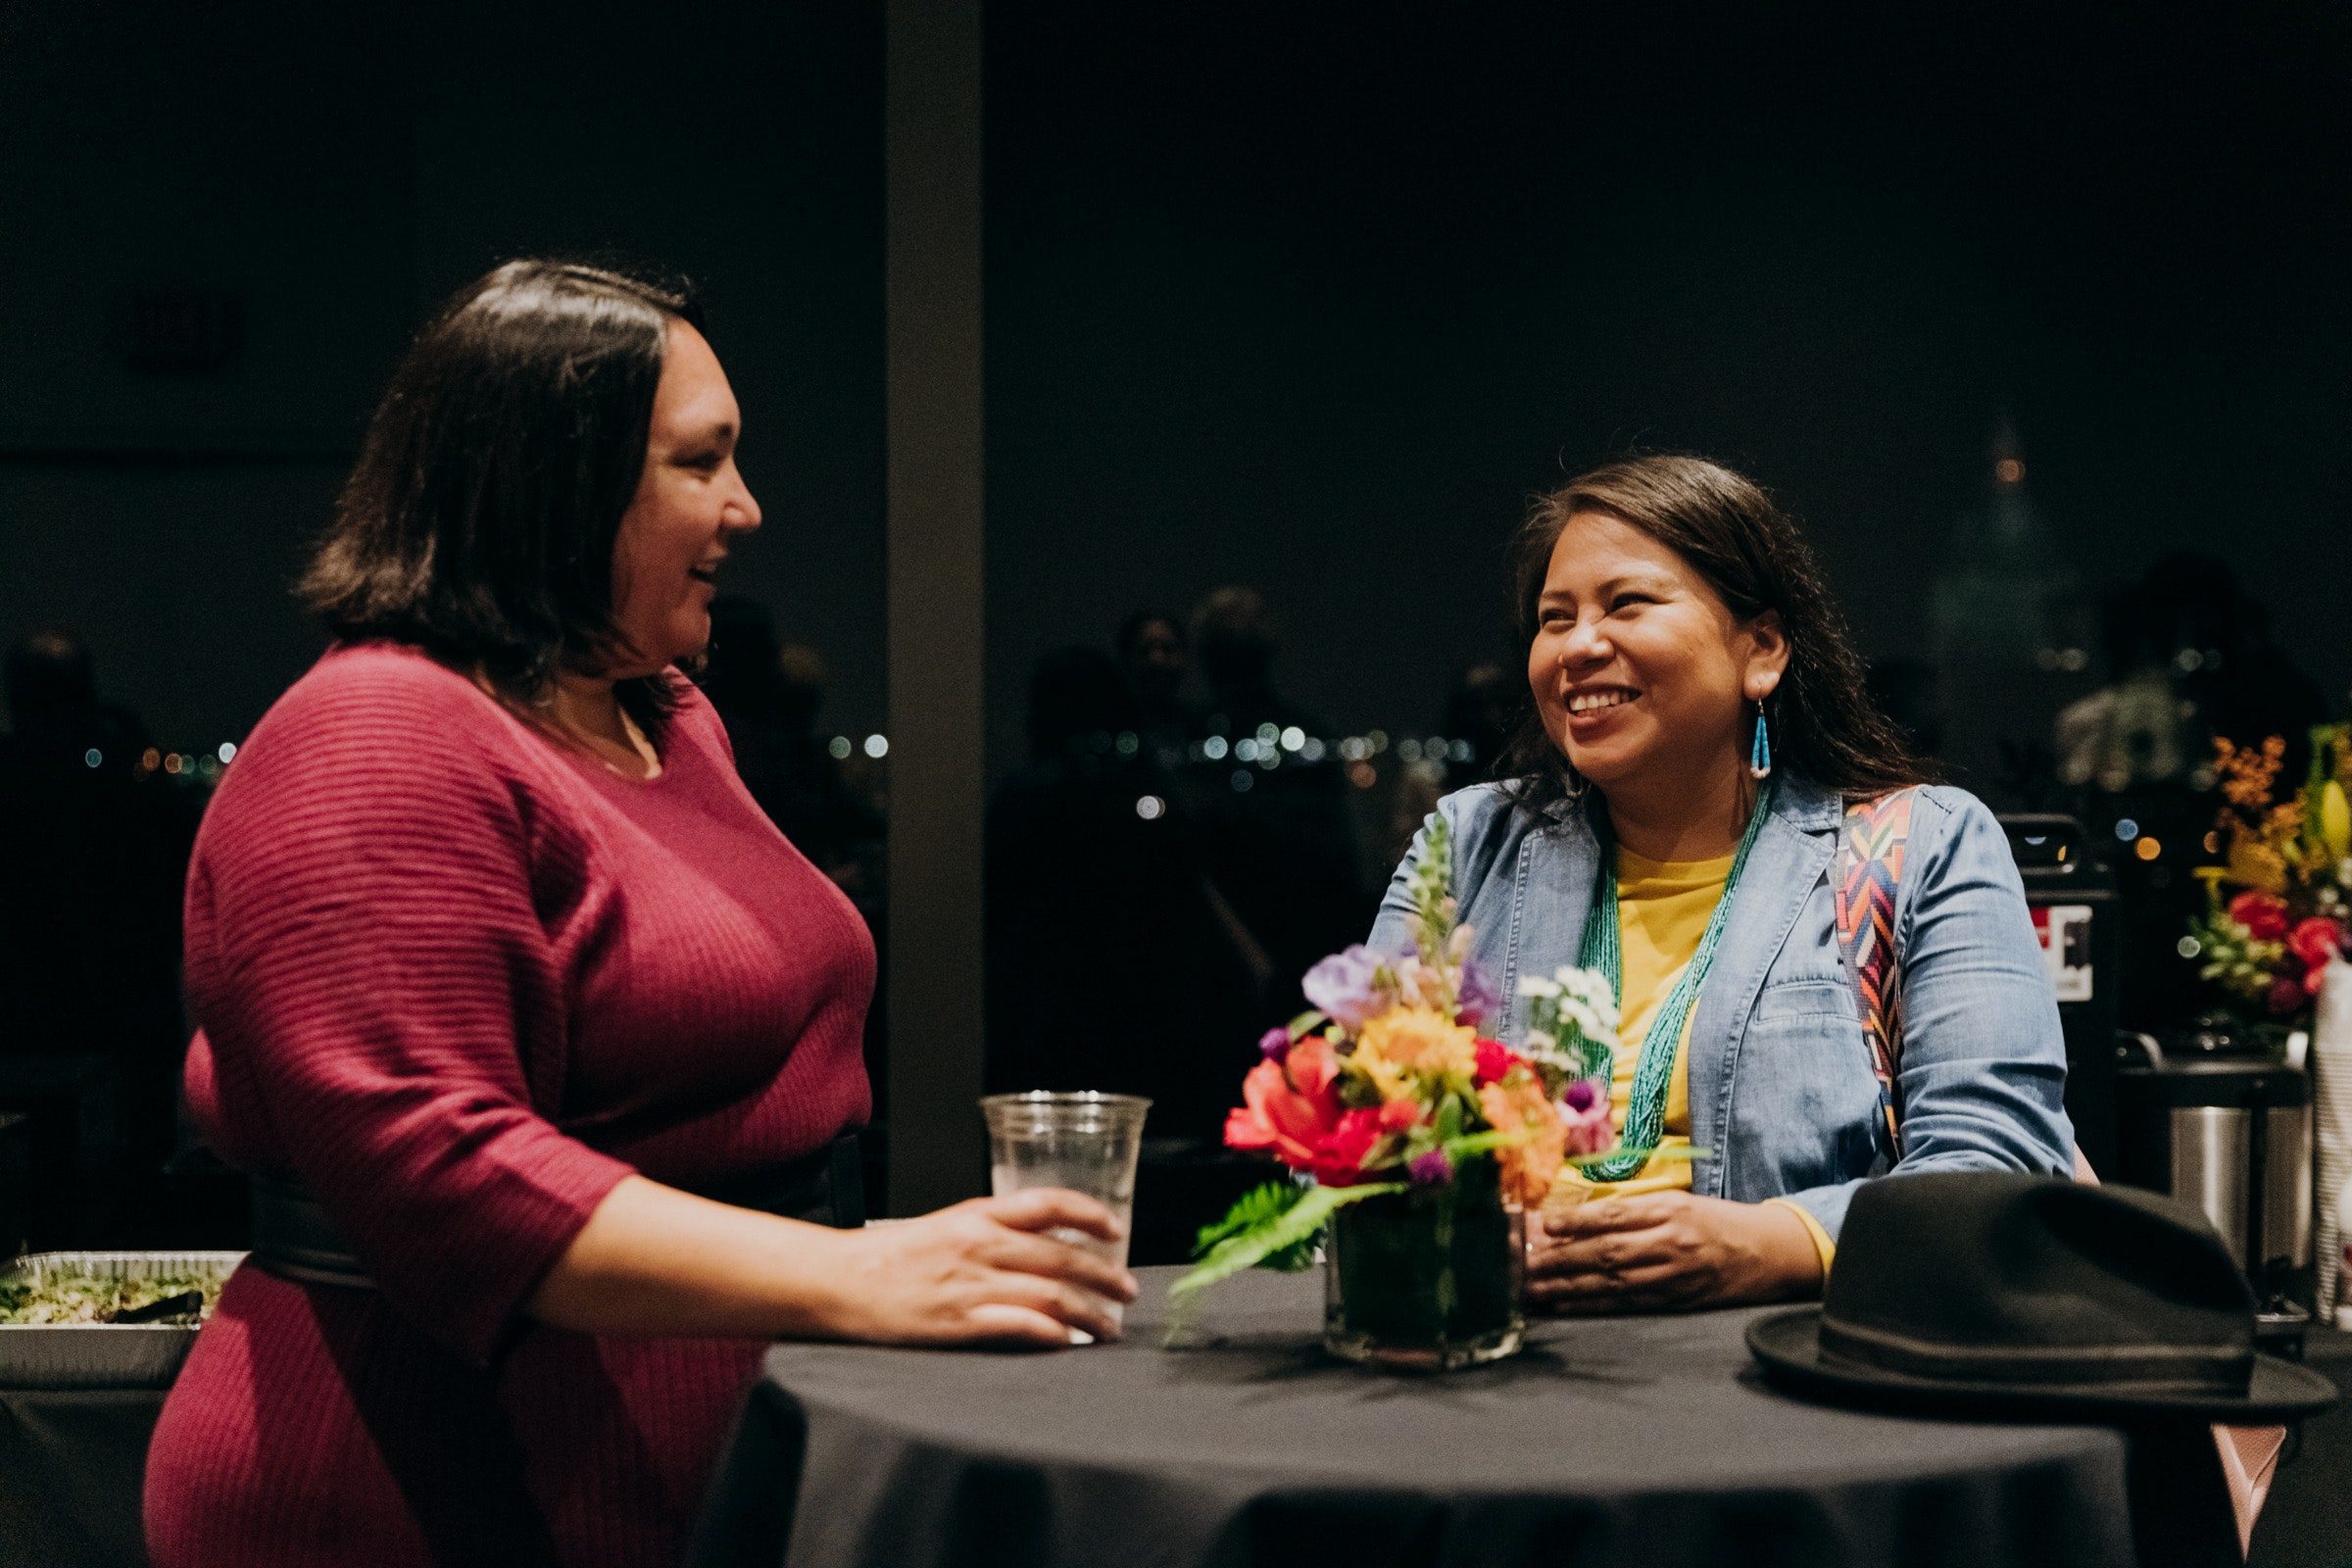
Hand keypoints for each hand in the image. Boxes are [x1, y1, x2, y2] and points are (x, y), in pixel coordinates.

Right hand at [820, 1188, 1138, 1346]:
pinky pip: (1020, 1325)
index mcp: (978, 1215)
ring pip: (1051, 1293)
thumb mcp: (945, 1227)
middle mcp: (981, 1244)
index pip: (1048, 1204)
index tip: (1115, 1230)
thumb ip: (991, 1233)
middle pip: (1061, 1256)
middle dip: (1104, 1276)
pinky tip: (1067, 1342)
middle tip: (1128, 1292)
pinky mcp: (960, 1322)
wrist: (840, 1281)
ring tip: (1109, 1328)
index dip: (1089, 1214)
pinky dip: (1051, 1333)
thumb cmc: (890, 1257)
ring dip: (1089, 1313)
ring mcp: (972, 1284)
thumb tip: (1040, 1246)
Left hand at [1524, 1192, 1820, 1313]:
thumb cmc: (1714, 1221)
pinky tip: (1565, 1305)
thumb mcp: (1677, 1202)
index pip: (1612, 1216)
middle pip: (1606, 1252)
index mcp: (1669, 1210)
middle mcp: (1671, 1243)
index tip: (1540, 1226)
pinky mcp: (1677, 1301)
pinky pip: (1627, 1305)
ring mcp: (1674, 1276)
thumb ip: (1631, 1210)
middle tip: (1522, 1264)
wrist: (1768, 1252)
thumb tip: (1572, 1219)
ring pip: (1612, 1282)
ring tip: (1532, 1289)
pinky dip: (1592, 1306)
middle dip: (1559, 1260)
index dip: (1573, 1222)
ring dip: (1567, 1287)